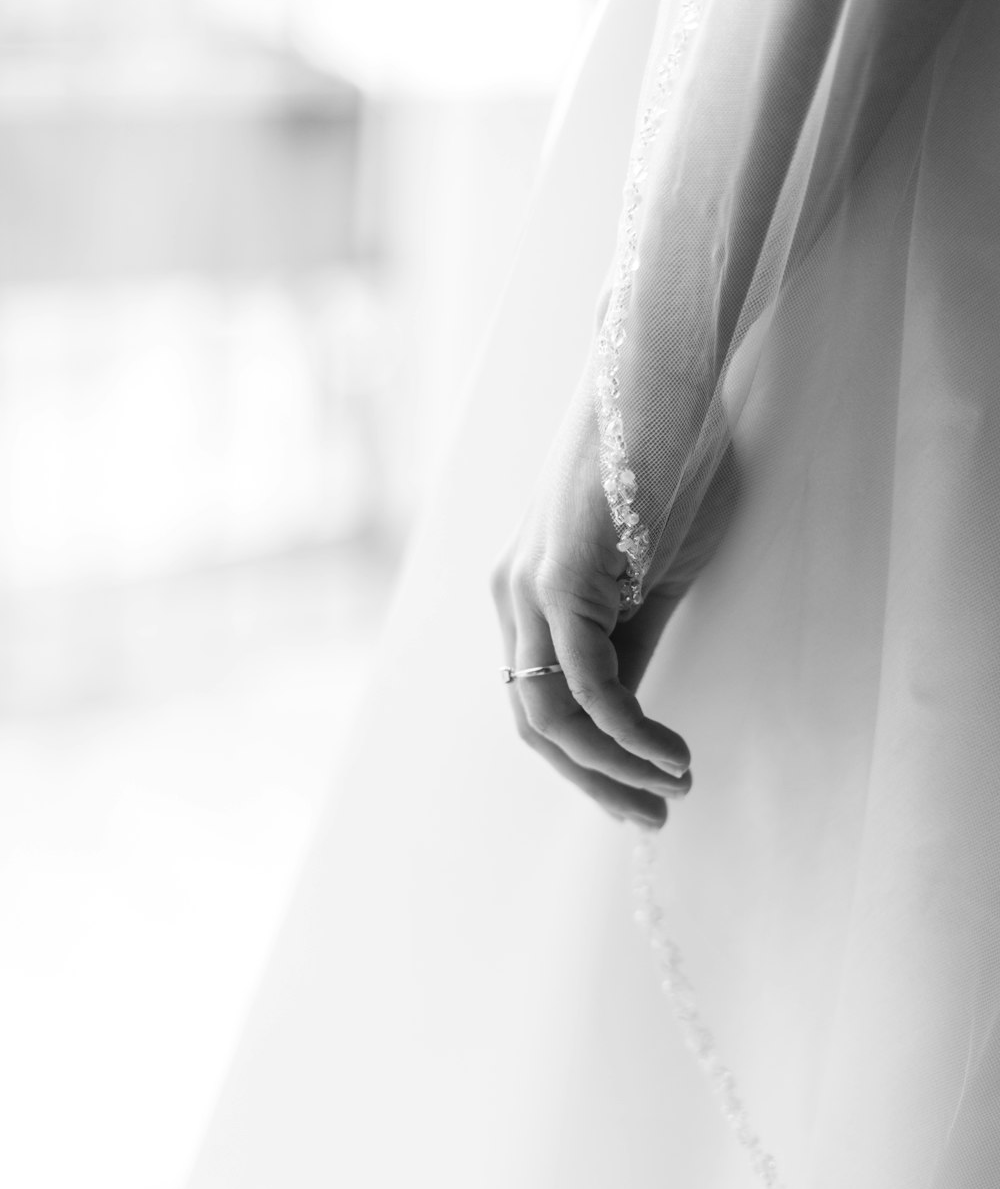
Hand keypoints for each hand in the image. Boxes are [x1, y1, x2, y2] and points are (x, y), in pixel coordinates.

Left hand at [492, 395, 693, 827]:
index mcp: (527, 598)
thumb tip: (627, 716)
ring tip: (671, 790)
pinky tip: (670, 753)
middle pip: (533, 724)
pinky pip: (585, 682)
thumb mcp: (652, 573)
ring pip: (550, 715)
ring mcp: (526, 588)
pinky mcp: (556, 577)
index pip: (540, 706)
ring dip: (611, 769)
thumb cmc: (664, 462)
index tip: (641, 792)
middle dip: (593, 782)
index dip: (587, 762)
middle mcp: (512, 597)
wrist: (661, 374)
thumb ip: (628, 641)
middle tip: (652, 815)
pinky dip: (627, 731)